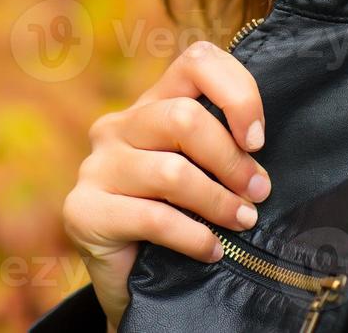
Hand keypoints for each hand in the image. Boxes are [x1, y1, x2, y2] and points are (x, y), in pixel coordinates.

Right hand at [60, 39, 271, 328]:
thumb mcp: (205, 175)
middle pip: (184, 117)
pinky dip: (194, 237)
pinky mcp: (84, 210)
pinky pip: (153, 217)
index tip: (257, 139)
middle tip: (258, 192)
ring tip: (243, 222)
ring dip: (219, 202)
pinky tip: (212, 251)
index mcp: (152, 105)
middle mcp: (118, 126)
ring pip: (171, 171)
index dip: (237, 93)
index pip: (197, 61)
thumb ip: (224, 149)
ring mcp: (96, 167)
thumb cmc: (180, 222)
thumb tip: (264, 150)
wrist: (132, 286)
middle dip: (231, 159)